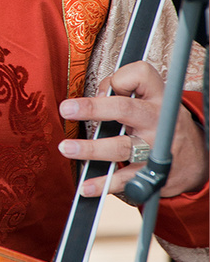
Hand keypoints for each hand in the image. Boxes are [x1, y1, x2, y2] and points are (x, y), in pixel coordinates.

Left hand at [58, 60, 207, 199]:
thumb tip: (94, 98)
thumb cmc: (161, 124)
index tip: (104, 89)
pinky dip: (104, 184)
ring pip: (121, 147)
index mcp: (158, 97)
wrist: (195, 160)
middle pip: (125, 109)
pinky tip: (86, 186)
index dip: (117, 79)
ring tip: (67, 147)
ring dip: (91, 149)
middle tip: (67, 109)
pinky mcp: (152, 173)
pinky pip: (125, 179)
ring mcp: (156, 148)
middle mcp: (158, 120)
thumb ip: (124, 94)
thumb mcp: (153, 101)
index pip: (140, 74)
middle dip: (93, 108)